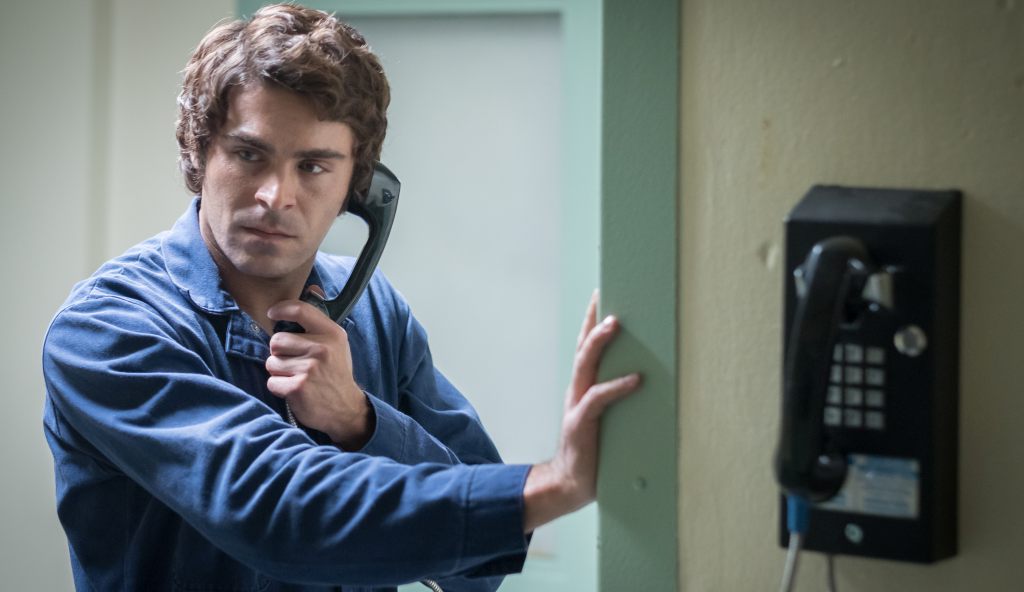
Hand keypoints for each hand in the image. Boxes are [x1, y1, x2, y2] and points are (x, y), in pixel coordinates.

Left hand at [265, 289, 372, 448]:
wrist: (346, 408)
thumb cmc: (336, 372)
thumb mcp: (336, 342)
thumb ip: (320, 318)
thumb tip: (312, 287)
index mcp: (332, 333)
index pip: (300, 310)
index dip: (280, 309)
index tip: (272, 314)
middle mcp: (322, 348)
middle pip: (276, 340)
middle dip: (279, 353)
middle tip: (294, 362)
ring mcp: (310, 368)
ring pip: (271, 362)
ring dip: (279, 371)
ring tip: (296, 376)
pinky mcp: (298, 387)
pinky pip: (272, 382)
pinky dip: (279, 388)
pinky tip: (295, 390)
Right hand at [522, 290, 641, 531]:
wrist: (571, 483)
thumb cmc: (595, 451)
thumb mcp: (608, 419)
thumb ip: (621, 399)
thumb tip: (653, 379)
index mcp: (583, 387)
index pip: (586, 347)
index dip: (591, 320)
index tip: (600, 294)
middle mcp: (577, 390)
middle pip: (583, 347)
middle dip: (593, 320)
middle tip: (605, 298)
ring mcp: (577, 405)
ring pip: (586, 365)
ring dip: (599, 342)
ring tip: (614, 324)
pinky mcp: (582, 423)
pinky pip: (599, 398)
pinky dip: (617, 386)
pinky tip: (635, 379)